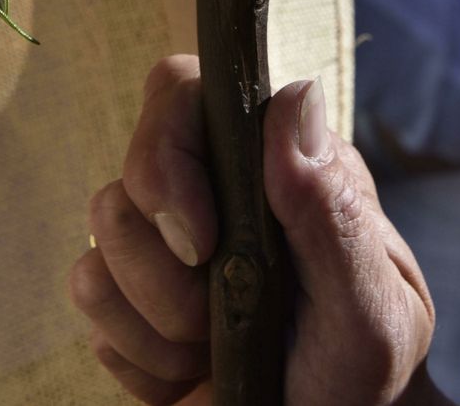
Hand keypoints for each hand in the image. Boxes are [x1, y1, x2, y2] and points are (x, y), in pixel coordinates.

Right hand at [70, 56, 445, 405]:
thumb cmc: (365, 370)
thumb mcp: (369, 303)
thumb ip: (331, 209)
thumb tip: (294, 99)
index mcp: (273, 164)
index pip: (186, 90)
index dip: (168, 148)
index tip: (202, 240)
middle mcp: (211, 188)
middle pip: (130, 169)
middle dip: (164, 263)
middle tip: (213, 318)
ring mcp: (162, 243)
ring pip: (101, 240)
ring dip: (156, 317)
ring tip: (214, 346)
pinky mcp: (127, 299)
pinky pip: (90, 302)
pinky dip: (141, 356)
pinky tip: (190, 371)